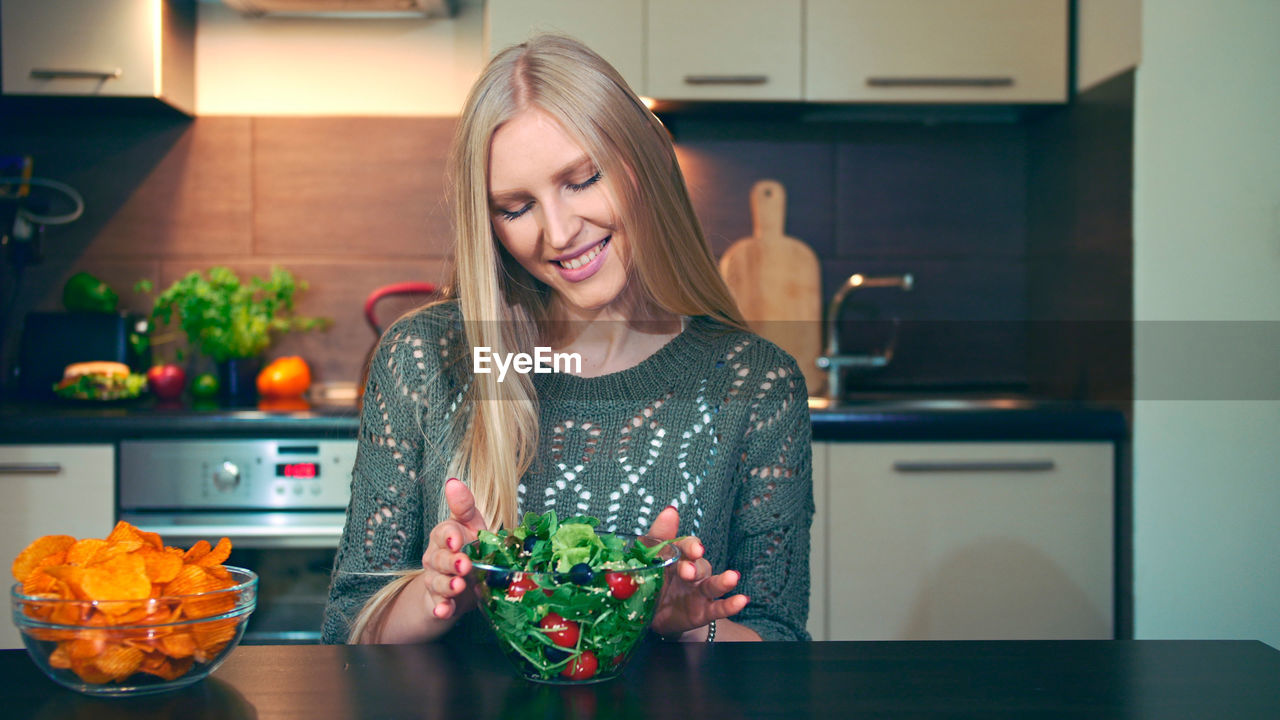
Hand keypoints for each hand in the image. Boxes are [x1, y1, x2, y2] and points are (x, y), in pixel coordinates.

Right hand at [418, 477, 486, 621]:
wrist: (461, 584)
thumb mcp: (472, 525)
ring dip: (447, 585)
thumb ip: (465, 506)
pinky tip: (443, 610)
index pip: (445, 532)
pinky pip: (436, 605)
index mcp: (446, 536)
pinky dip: (440, 608)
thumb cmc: (470, 548)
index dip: (450, 536)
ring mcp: (436, 580)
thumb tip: (453, 482)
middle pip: (440, 558)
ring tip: (458, 587)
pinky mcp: (437, 602)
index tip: (458, 539)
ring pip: (437, 582)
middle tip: (464, 564)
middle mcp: (436, 557)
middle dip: (451, 561)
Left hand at [644, 506, 749, 637]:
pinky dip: (731, 605)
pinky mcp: (704, 612)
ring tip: (732, 578)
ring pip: (714, 585)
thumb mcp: (648, 558)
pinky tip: (742, 600)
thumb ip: (659, 536)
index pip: (689, 546)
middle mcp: (694, 572)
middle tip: (689, 572)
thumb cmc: (652, 581)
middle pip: (700, 566)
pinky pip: (719, 608)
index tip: (695, 549)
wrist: (649, 615)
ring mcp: (700, 592)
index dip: (692, 547)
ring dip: (723, 581)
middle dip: (696, 568)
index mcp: (679, 557)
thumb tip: (671, 510)